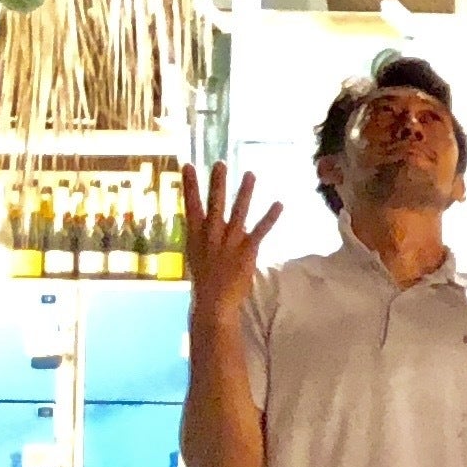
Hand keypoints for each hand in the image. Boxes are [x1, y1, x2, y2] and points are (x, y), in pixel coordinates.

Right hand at [177, 166, 274, 323]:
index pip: (190, 205)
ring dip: (245, 192)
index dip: (189, 185)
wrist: (213, 303)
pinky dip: (270, 217)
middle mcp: (211, 235)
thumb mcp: (195, 254)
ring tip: (250, 174)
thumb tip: (200, 221)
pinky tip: (279, 204)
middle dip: (217, 183)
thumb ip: (200, 236)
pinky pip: (260, 230)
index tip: (188, 165)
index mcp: (195, 235)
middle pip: (215, 204)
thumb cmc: (204, 281)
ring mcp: (230, 242)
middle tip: (220, 162)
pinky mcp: (247, 251)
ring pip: (238, 212)